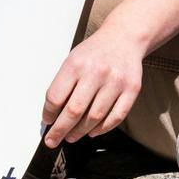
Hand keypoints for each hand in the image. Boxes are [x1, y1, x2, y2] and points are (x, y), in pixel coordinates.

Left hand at [40, 28, 144, 146]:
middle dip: (60, 130)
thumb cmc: (94, 52)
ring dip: (80, 132)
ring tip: (72, 137)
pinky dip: (102, 128)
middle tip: (53, 140)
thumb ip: (62, 85)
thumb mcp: (72, 60)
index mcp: (76, 64)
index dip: (49, 114)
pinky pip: (116, 117)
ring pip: (95, 117)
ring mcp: (116, 81)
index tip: (47, 122)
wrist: (124, 38)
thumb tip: (52, 115)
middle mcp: (96, 72)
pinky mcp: (132, 89)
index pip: (56, 97)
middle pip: (74, 111)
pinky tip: (92, 131)